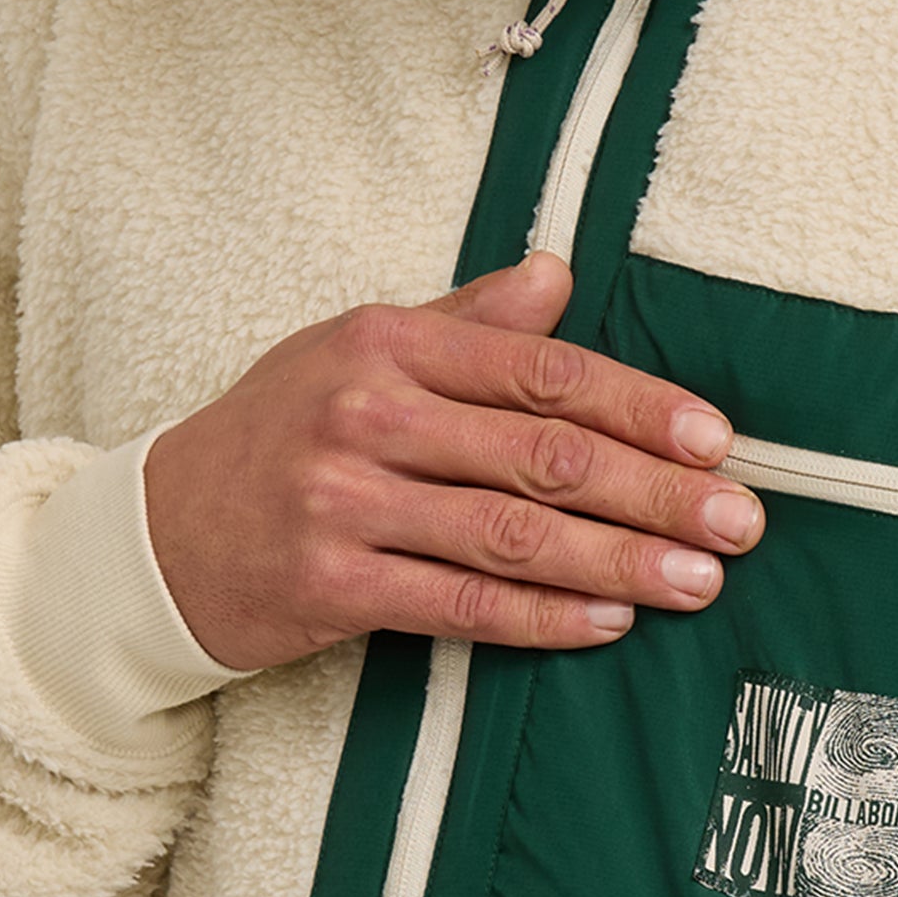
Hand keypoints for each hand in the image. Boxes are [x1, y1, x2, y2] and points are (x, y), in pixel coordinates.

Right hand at [143, 251, 763, 670]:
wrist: (158, 534)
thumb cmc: (279, 436)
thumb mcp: (359, 354)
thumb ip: (467, 323)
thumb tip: (560, 275)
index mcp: (388, 346)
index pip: (541, 372)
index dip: (640, 407)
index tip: (717, 441)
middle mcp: (367, 415)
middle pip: (544, 456)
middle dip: (656, 492)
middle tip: (739, 523)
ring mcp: (345, 502)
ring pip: (514, 535)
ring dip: (620, 562)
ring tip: (699, 582)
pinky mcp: (333, 586)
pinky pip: (464, 604)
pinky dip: (545, 616)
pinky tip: (611, 621)